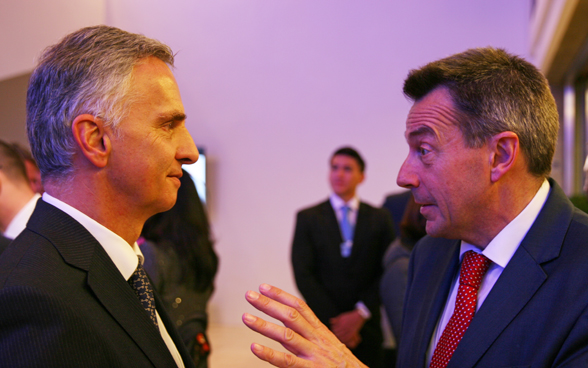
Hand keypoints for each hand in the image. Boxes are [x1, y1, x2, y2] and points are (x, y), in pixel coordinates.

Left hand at [243, 284, 367, 367]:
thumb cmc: (340, 365)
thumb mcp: (327, 343)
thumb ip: (307, 333)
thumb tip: (286, 323)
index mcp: (319, 330)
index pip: (299, 306)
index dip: (281, 295)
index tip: (263, 287)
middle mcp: (316, 338)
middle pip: (291, 316)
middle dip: (269, 304)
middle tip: (250, 295)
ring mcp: (313, 354)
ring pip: (287, 336)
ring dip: (264, 326)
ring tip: (246, 318)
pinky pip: (287, 361)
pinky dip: (270, 354)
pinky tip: (255, 348)